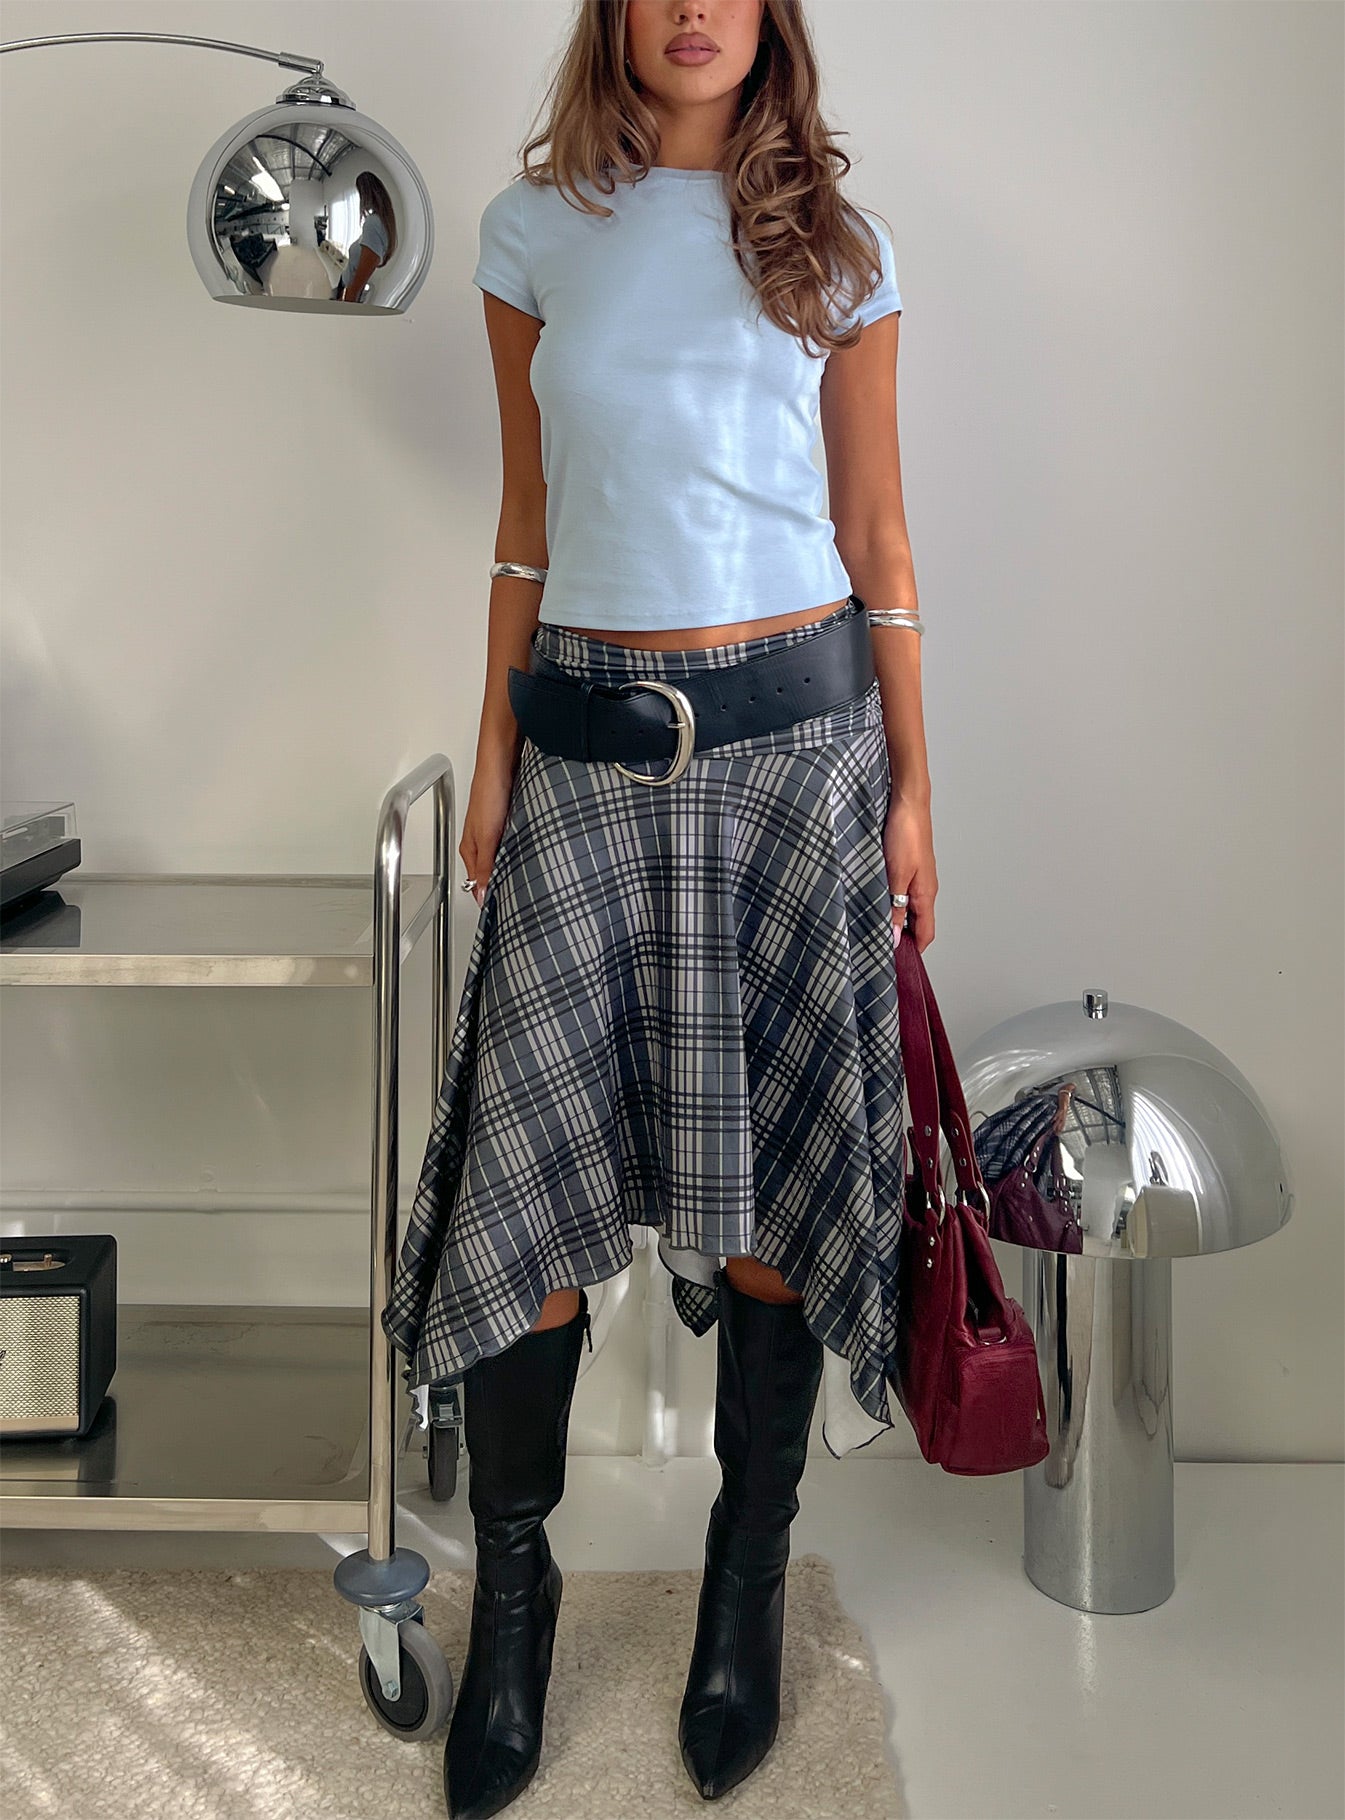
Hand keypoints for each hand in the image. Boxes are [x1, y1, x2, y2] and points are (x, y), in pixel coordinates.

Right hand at [460, 758, 518, 908]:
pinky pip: (518, 842)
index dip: (489, 897)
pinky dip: (525, 850)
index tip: (504, 913)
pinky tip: (537, 853)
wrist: (504, 759)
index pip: (478, 883)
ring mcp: (498, 830)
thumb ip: (486, 866)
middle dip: (506, 885)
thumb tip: (484, 894)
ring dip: (517, 866)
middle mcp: (483, 841)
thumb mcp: (488, 836)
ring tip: (532, 881)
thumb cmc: (489, 790)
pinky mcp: (512, 819)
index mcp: (472, 848)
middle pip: (493, 871)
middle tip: (523, 902)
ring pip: (507, 857)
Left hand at [883, 795, 936, 952]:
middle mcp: (924, 888)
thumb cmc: (905, 834)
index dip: (913, 950)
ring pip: (908, 908)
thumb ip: (894, 907)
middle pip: (918, 923)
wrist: (907, 801)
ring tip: (874, 927)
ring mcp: (917, 876)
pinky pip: (902, 892)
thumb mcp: (895, 875)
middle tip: (879, 948)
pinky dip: (891, 903)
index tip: (896, 963)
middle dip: (902, 938)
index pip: (925, 933)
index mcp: (925, 894)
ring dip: (895, 919)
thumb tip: (895, 937)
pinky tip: (875, 901)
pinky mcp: (907, 865)